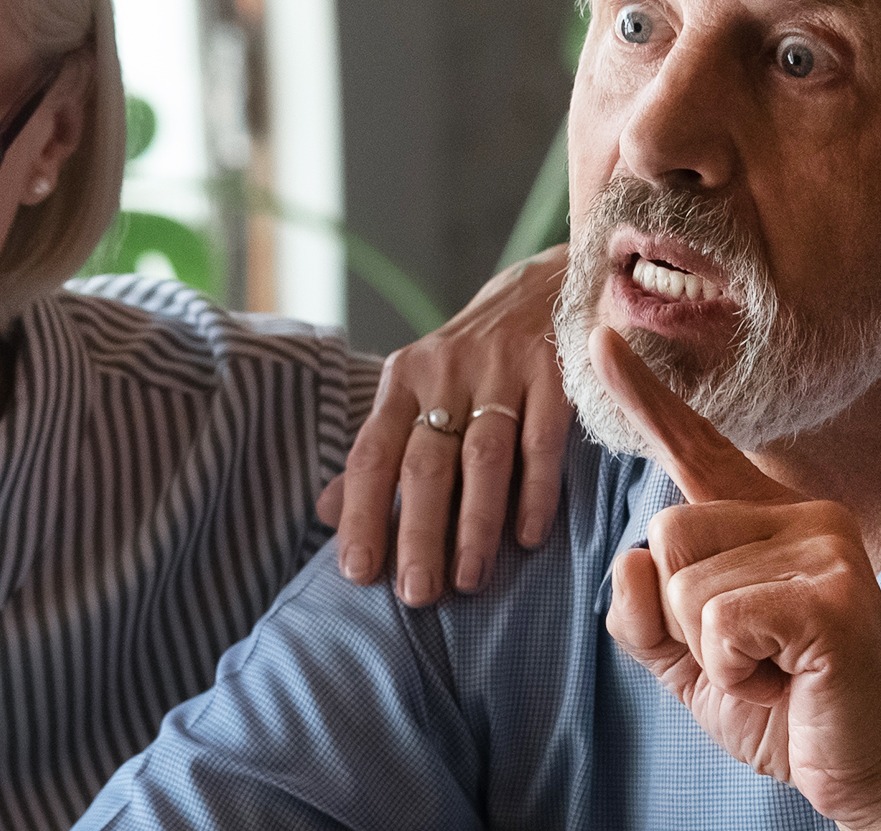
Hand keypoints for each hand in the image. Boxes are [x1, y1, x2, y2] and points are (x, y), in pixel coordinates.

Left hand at [317, 245, 570, 606]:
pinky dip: (535, 492)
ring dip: (475, 524)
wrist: (548, 287)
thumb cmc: (473, 360)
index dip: (362, 514)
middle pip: (425, 463)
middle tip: (417, 594)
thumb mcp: (417, 391)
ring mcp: (502, 370)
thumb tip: (326, 514)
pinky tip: (528, 537)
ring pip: (482, 457)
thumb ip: (379, 451)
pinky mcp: (554, 373)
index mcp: (403, 380)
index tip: (358, 573)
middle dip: (418, 533)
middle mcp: (445, 372)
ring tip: (470, 580)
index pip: (371, 454)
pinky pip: (542, 441)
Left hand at [592, 327, 880, 830]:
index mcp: (770, 522)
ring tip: (777, 670)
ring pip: (684, 582)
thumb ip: (649, 617)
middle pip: (664, 532)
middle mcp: (804, 514)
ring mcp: (825, 546)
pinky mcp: (833, 593)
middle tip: (756, 658)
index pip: (696, 450)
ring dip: (712, 654)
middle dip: (683, 619)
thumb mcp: (695, 666)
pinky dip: (734, 671)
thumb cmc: (791, 712)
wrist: (876, 778)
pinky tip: (789, 680)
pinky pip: (718, 621)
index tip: (603, 337)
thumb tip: (631, 558)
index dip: (646, 397)